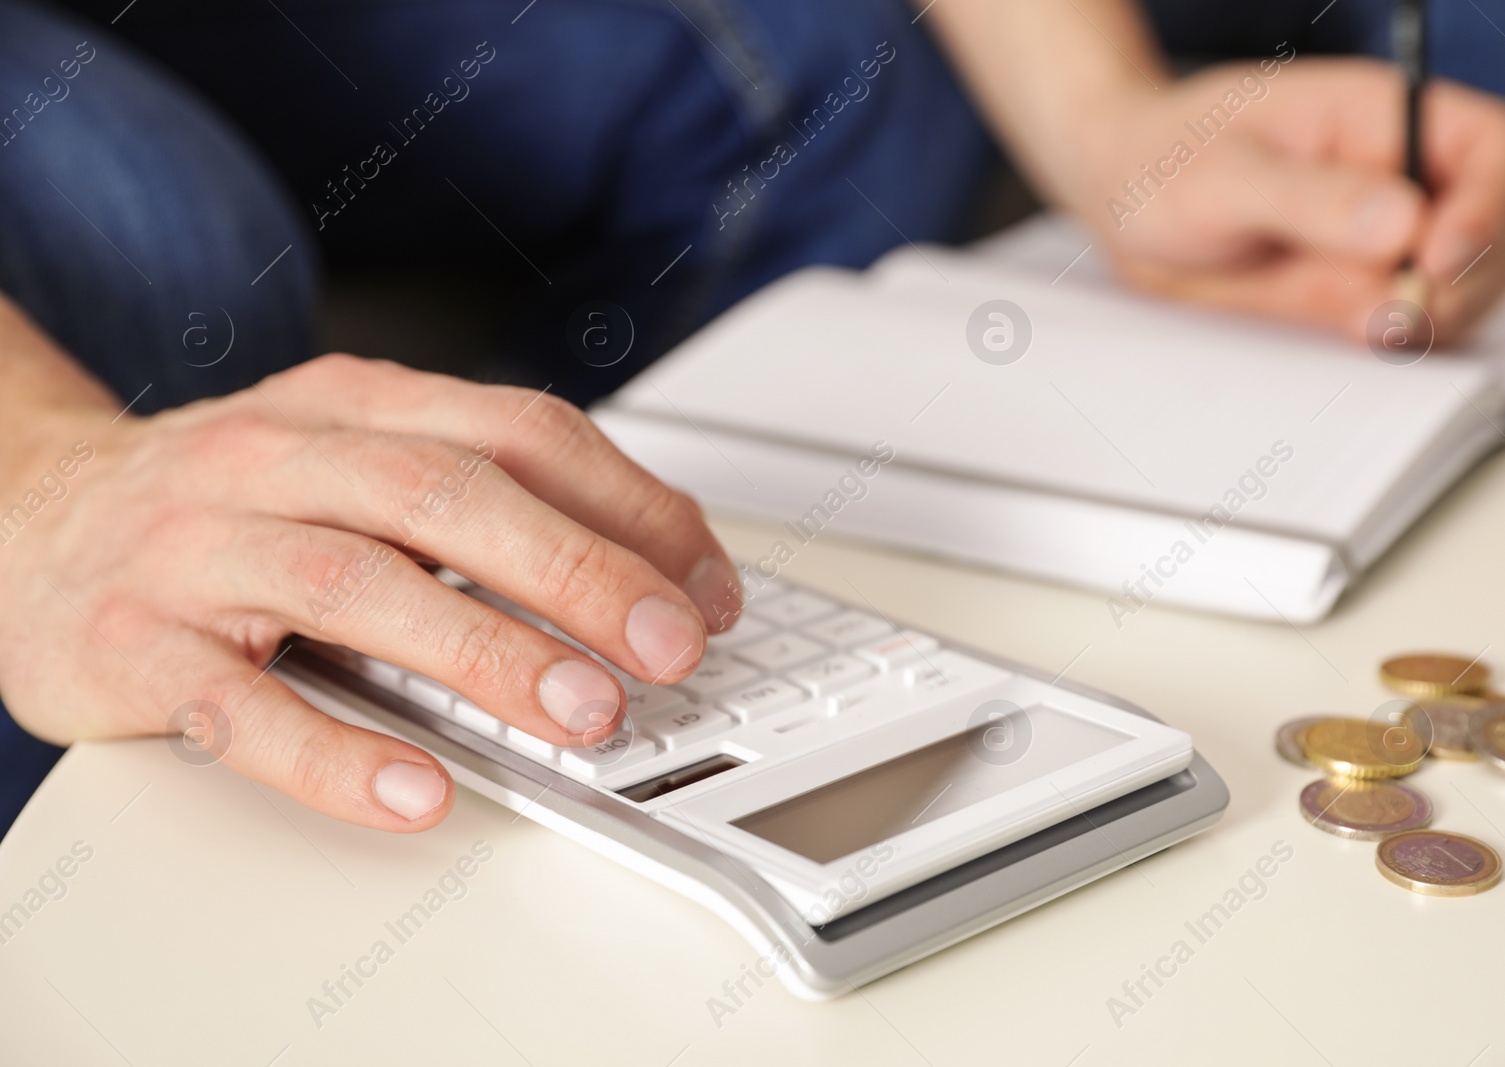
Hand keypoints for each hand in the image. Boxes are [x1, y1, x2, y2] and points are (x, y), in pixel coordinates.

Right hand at [0, 354, 741, 830]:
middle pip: (447, 497)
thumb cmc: (233, 502)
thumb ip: (483, 497)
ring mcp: (200, 549)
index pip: (519, 432)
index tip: (705, 584)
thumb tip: (647, 571)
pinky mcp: (132, 645)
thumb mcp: (356, 460)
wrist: (31, 513)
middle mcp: (277, 459)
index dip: (628, 506)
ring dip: (484, 651)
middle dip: (577, 571)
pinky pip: (238, 705)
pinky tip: (416, 789)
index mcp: (353, 404)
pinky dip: (334, 753)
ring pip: (355, 587)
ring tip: (584, 713)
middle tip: (669, 646)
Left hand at [1058, 57, 1504, 342]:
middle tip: (1400, 318)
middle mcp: (1400, 178)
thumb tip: (1401, 226)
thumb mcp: (1220, 178)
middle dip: (1466, 282)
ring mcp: (1384, 240)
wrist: (1116, 195)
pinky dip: (1399, 345)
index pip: (1490, 147)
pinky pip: (1405, 324)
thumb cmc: (1162, 160)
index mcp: (1383, 118)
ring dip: (1439, 321)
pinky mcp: (1355, 291)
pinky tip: (1361, 344)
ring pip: (1462, 288)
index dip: (1487, 203)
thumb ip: (1308, 200)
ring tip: (1374, 331)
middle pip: (1493, 231)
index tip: (1436, 257)